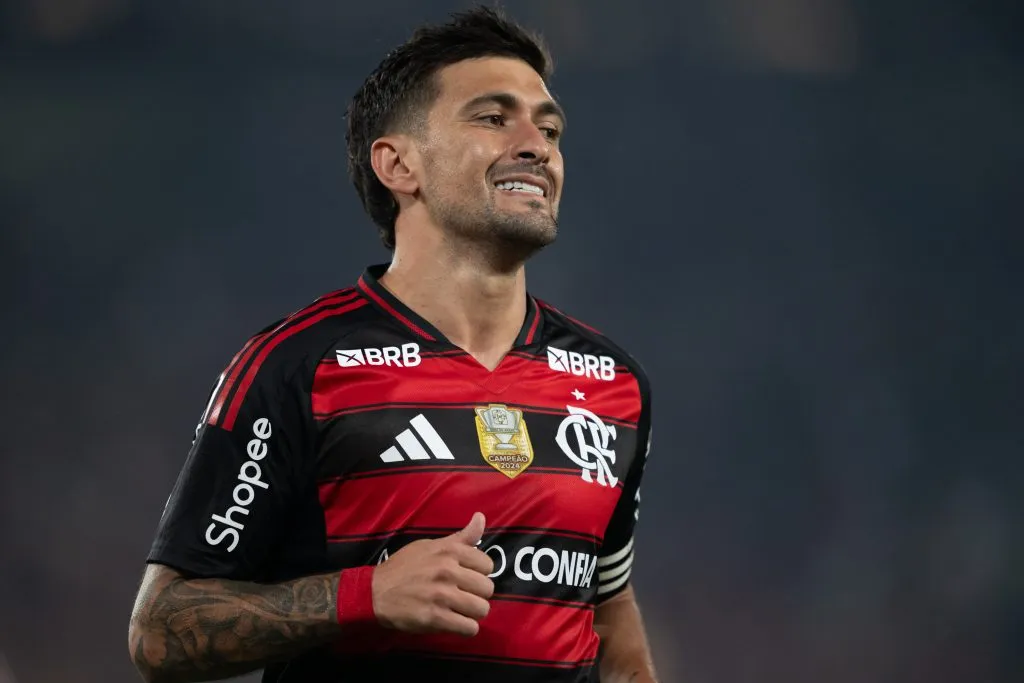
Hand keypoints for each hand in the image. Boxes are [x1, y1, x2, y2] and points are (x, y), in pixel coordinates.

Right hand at [371, 512, 494, 636]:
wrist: (375, 592)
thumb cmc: (404, 567)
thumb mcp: (430, 545)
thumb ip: (460, 537)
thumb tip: (481, 517)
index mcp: (449, 551)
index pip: (487, 565)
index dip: (479, 573)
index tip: (467, 577)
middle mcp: (447, 572)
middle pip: (487, 589)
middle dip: (478, 594)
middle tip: (464, 595)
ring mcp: (441, 596)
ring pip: (481, 609)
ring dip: (473, 613)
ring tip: (461, 610)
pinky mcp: (435, 618)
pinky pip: (469, 628)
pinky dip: (465, 628)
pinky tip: (455, 622)